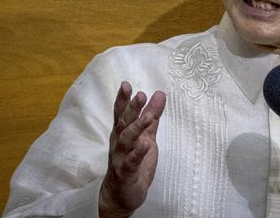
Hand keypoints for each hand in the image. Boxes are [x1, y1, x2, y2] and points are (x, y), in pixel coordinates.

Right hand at [99, 82, 165, 216]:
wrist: (122, 194)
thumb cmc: (133, 161)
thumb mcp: (146, 135)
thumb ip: (152, 116)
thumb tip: (160, 94)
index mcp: (122, 132)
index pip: (121, 113)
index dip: (123, 99)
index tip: (126, 84)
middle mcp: (119, 143)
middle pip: (124, 123)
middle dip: (131, 109)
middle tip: (139, 95)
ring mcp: (121, 158)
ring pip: (127, 141)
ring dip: (136, 128)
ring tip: (147, 117)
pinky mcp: (126, 173)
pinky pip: (131, 162)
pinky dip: (138, 153)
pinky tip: (145, 144)